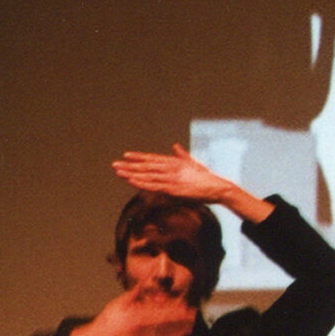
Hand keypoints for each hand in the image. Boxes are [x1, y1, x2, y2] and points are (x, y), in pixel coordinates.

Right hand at [68, 284, 196, 335]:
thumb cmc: (106, 321)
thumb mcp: (118, 303)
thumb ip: (134, 293)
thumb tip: (146, 280)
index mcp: (136, 316)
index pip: (160, 312)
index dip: (174, 310)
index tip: (185, 307)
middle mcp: (141, 329)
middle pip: (165, 324)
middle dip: (181, 321)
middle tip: (194, 317)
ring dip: (178, 332)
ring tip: (190, 328)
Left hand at [113, 144, 231, 201]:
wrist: (219, 187)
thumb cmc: (208, 177)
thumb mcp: (194, 163)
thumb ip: (182, 155)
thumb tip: (175, 146)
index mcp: (175, 161)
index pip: (153, 158)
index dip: (139, 157)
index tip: (126, 156)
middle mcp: (172, 167)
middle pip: (146, 166)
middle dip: (130, 166)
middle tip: (115, 165)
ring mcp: (172, 178)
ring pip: (147, 175)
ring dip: (131, 174)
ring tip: (118, 172)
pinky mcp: (174, 189)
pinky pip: (154, 186)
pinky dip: (142, 183)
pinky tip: (131, 181)